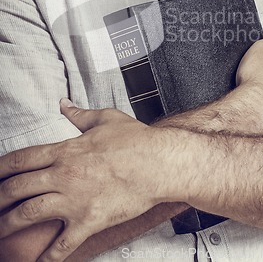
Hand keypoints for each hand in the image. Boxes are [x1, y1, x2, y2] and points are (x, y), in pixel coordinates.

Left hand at [0, 105, 166, 260]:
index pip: (22, 159)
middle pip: (18, 187)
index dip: (1, 168)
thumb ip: (80, 113)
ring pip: (29, 214)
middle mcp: (64, 175)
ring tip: (0, 232)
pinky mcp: (89, 220)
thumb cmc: (135, 140)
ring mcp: (74, 199)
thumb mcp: (105, 118)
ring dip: (9, 225)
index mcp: (66, 150)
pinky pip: (62, 244)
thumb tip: (64, 104)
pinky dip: (47, 257)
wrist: (159, 162)